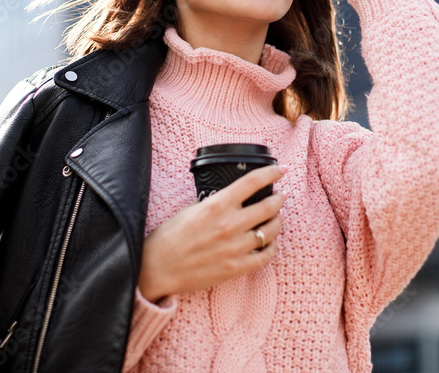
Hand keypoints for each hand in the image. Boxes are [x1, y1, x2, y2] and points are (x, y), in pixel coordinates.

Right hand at [137, 164, 286, 302]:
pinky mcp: (236, 268)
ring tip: (275, 219)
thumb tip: (232, 196)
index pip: (253, 182)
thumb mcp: (190, 209)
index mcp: (217, 205)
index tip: (280, 170)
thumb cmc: (169, 237)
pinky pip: (266, 256)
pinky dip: (271, 247)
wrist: (158, 268)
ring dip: (277, 222)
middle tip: (280, 196)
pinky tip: (268, 243)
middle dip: (279, 198)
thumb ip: (214, 202)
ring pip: (271, 231)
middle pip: (269, 206)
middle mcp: (230, 225)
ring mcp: (235, 248)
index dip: (272, 173)